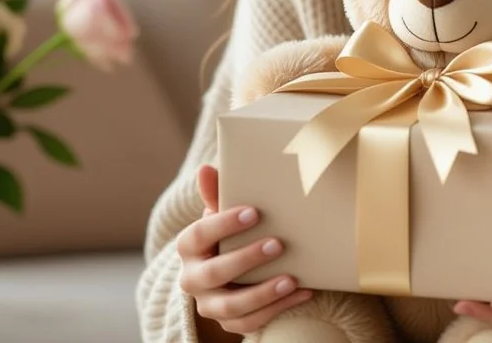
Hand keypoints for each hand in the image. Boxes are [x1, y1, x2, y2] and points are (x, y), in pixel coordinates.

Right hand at [176, 165, 312, 335]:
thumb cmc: (227, 236)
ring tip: (292, 279)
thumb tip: (206, 169)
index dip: (223, 224)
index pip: (199, 235)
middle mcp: (192, 279)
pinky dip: (278, 308)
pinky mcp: (228, 323)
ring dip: (263, 292)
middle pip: (215, 273)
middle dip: (246, 259)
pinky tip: (303, 291)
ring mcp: (209, 305)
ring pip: (232, 306)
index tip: (253, 212)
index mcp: (188, 247)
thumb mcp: (221, 216)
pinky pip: (251, 323)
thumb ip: (217, 195)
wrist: (227, 275)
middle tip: (277, 244)